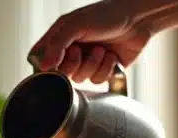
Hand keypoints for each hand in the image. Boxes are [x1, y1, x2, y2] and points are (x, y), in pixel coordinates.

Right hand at [30, 0, 151, 83]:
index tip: (56, 61)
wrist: (138, 19)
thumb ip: (57, 44)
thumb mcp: (76, 24)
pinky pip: (96, 81)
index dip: (47, 66)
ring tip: (101, 49)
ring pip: (79, 79)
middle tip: (81, 51)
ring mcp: (85, 62)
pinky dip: (105, 68)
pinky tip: (111, 55)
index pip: (39, 61)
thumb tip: (43, 66)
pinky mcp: (101, 70)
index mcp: (58, 39)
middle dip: (73, 64)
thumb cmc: (106, 15)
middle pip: (59, 75)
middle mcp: (69, 52)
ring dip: (92, 65)